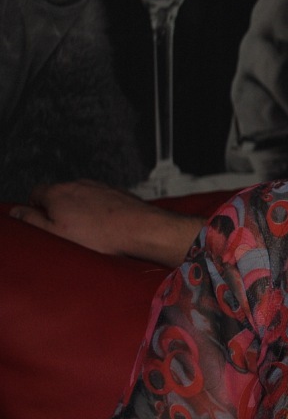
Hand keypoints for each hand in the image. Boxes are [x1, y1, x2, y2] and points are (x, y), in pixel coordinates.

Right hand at [8, 180, 201, 267]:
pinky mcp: (118, 193)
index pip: (35, 193)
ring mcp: (100, 186)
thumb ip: (32, 220)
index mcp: (57, 192)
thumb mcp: (55, 233)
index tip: (42, 222)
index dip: (35, 208)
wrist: (141, 228)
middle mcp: (78, 184)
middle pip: (59, 194)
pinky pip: (102, 201)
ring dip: (81, 210)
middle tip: (65, 231)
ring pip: (82, 197)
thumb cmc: (99, 235)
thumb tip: (15, 212)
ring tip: (89, 232)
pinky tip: (107, 227)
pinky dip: (101, 211)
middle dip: (58, 210)